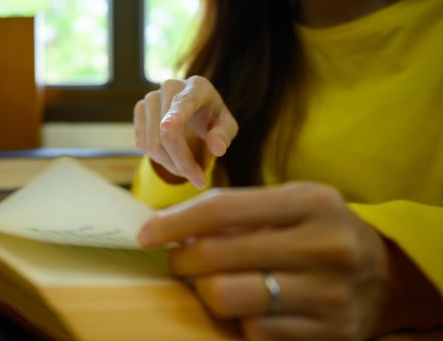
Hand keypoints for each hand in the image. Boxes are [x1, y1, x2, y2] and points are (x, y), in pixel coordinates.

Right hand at [133, 76, 237, 188]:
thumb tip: (217, 149)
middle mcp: (170, 87)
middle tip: (198, 179)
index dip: (176, 115)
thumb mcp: (226, 125)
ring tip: (187, 170)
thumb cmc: (211, 116)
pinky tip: (171, 156)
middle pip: (167, 136)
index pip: (185, 102)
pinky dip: (158, 159)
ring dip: (170, 165)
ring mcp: (150, 98)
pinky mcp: (139, 109)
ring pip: (152, 144)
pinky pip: (142, 144)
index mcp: (197, 87)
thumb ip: (224, 134)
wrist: (193, 106)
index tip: (167, 127)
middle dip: (182, 163)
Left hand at [137, 182, 392, 340]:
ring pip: (228, 298)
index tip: (146, 234)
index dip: (174, 223)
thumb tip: (173, 227)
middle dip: (182, 261)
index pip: (222, 209)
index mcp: (313, 202)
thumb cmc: (321, 233)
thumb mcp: (292, 205)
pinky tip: (247, 306)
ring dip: (205, 292)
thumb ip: (239, 212)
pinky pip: (254, 331)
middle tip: (177, 262)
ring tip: (208, 283)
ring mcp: (329, 295)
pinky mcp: (329, 334)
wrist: (384, 276)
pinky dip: (239, 319)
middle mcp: (325, 247)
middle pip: (217, 256)